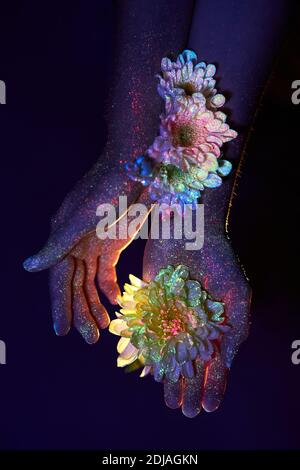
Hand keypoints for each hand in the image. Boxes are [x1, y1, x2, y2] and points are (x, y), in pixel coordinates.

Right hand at [24, 154, 143, 342]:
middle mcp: (74, 245)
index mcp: (62, 239)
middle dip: (80, 311)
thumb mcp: (82, 218)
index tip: (63, 331)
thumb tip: (28, 267)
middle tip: (90, 338)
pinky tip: (117, 302)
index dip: (60, 305)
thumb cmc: (107, 190)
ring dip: (95, 304)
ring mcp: (93, 244)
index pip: (59, 280)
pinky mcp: (112, 243)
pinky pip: (107, 272)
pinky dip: (111, 288)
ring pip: (90, 282)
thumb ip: (58, 245)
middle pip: (74, 285)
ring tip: (103, 327)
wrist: (135, 169)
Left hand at [143, 227, 250, 416]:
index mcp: (214, 324)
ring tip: (169, 400)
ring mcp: (170, 315)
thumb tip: (225, 363)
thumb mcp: (237, 295)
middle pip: (190, 363)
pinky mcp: (149, 303)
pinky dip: (145, 350)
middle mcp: (191, 324)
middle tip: (186, 411)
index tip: (209, 407)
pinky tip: (145, 369)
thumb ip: (234, 330)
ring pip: (168, 353)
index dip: (214, 385)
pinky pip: (145, 331)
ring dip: (169, 377)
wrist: (189, 229)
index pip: (215, 361)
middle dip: (189, 387)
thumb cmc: (219, 259)